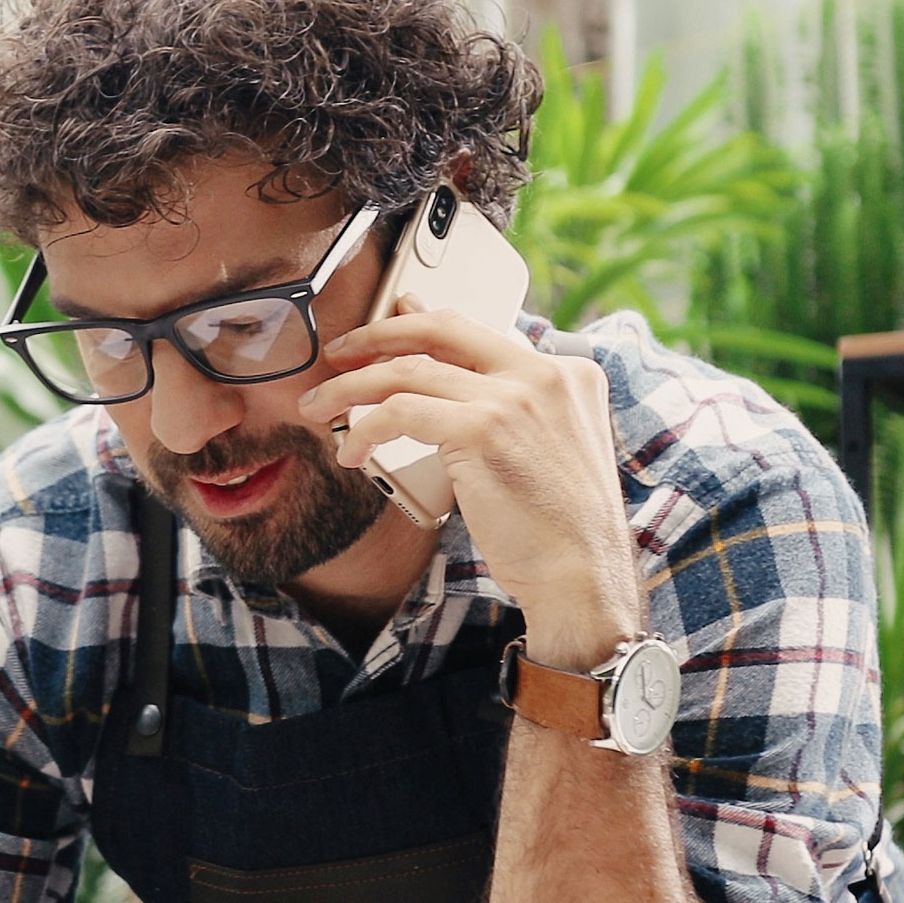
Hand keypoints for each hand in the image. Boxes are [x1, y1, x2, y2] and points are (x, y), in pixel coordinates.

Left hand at [299, 297, 643, 667]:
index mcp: (568, 375)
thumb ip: (504, 411)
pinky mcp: (483, 429)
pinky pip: (401, 411)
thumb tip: (440, 380)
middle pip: (443, 330)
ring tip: (320, 407)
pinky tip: (353, 451)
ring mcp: (515, 398)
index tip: (386, 329)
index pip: (478, 334)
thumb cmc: (560, 531)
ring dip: (353, 388)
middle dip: (379, 334)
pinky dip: (366, 428)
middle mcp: (544, 375)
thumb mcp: (545, 452)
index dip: (420, 326)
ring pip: (409, 370)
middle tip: (340, 354)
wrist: (582, 576)